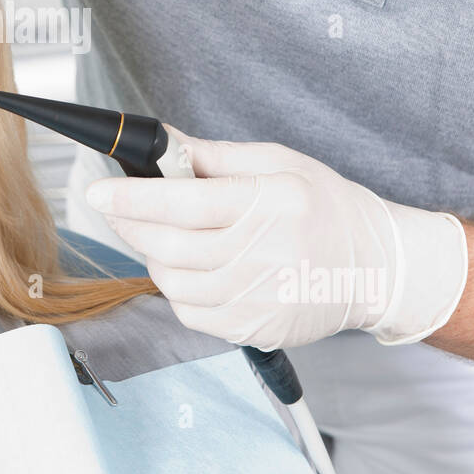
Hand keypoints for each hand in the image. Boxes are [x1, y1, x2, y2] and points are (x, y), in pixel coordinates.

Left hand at [84, 127, 467, 349]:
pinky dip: (176, 289)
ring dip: (151, 257)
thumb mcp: (279, 162)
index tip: (97, 193)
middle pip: (169, 245)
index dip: (131, 199)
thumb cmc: (326, 206)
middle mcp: (265, 254)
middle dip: (129, 225)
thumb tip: (162, 143)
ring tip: (158, 235)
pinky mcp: (256, 329)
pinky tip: (187, 267)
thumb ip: (215, 155)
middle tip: (115, 209)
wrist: (376, 266)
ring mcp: (260, 299)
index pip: (184, 202)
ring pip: (173, 283)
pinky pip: (191, 313)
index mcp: (270, 204)